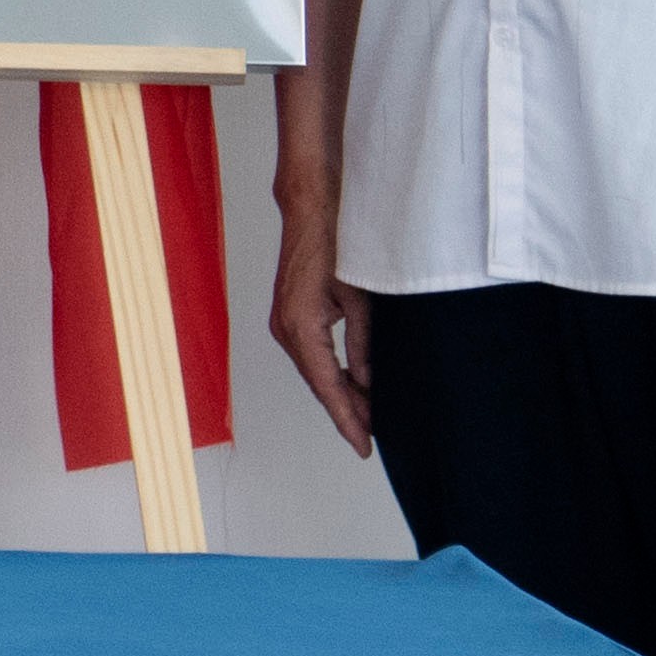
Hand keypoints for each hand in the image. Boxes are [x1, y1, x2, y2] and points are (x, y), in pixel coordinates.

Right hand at [270, 254, 374, 457]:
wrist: (311, 210)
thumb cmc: (335, 244)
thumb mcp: (360, 299)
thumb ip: (363, 344)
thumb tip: (368, 381)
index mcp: (301, 326)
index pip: (328, 386)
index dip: (348, 419)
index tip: (363, 445)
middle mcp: (286, 329)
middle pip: (318, 384)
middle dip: (345, 412)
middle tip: (371, 439)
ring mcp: (284, 323)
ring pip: (313, 372)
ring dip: (338, 394)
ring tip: (368, 417)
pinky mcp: (289, 316)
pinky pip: (310, 357)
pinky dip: (330, 375)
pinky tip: (351, 384)